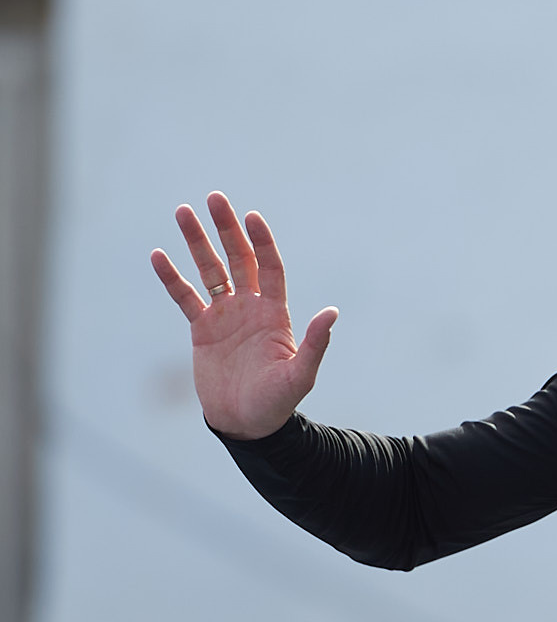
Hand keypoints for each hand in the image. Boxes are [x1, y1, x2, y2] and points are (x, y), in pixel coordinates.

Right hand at [149, 193, 337, 439]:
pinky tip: (159, 254)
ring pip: (209, 270)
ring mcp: (225, 316)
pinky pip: (185, 297)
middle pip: (238, 259)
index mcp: (275, 313)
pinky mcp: (202, 330)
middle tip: (215, 198)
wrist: (247, 423)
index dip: (262, 242)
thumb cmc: (277, 402)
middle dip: (227, 229)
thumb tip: (332, 311)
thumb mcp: (300, 374)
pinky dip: (172, 278)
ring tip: (183, 211)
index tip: (251, 216)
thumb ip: (316, 343)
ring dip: (197, 242)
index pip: (270, 267)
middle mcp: (250, 308)